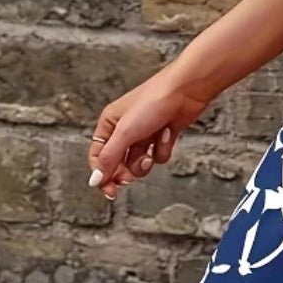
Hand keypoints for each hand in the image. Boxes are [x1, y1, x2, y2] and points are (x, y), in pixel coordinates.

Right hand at [87, 71, 214, 201]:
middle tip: (129, 178)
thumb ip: (109, 158)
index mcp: (109, 124)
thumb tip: (95, 179)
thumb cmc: (154, 101)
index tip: (110, 192)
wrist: (187, 90)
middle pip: (118, 163)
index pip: (98, 157)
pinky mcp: (163, 135)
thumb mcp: (125, 132)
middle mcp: (125, 129)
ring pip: (139, 162)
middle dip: (125, 171)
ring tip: (150, 154)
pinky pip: (159, 154)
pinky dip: (163, 148)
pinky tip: (168, 134)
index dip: (102, 175)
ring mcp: (145, 133)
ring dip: (145, 162)